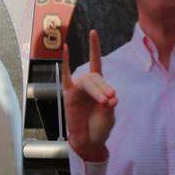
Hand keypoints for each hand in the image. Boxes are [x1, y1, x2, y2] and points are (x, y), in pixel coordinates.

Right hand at [63, 30, 116, 162]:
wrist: (88, 140)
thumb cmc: (100, 128)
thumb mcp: (109, 118)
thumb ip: (109, 108)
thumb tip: (110, 99)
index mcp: (100, 87)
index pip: (98, 64)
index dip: (94, 48)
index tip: (93, 34)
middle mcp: (88, 85)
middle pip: (96, 77)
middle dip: (104, 87)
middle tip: (110, 99)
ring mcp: (78, 89)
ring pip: (87, 81)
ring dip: (97, 90)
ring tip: (104, 102)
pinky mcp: (69, 95)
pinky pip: (65, 78)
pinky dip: (65, 64)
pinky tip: (65, 49)